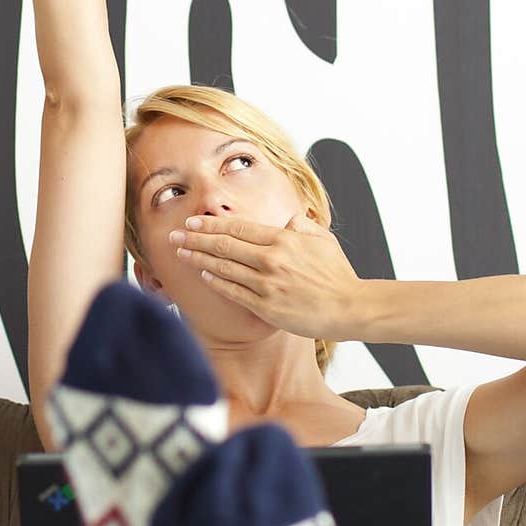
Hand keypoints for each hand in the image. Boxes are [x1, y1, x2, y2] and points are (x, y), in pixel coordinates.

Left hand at [169, 212, 363, 339]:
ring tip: (181, 253)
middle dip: (195, 238)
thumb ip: (302, 225)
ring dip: (199, 258)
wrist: (350, 306)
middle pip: (224, 245)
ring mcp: (267, 284)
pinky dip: (216, 282)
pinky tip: (203, 274)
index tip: (192, 221)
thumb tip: (289, 219)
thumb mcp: (322, 239)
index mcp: (283, 239)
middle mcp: (271, 259)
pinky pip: (234, 292)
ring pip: (224, 268)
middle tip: (175, 235)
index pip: (238, 228)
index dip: (211, 224)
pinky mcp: (267, 307)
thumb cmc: (338, 274)